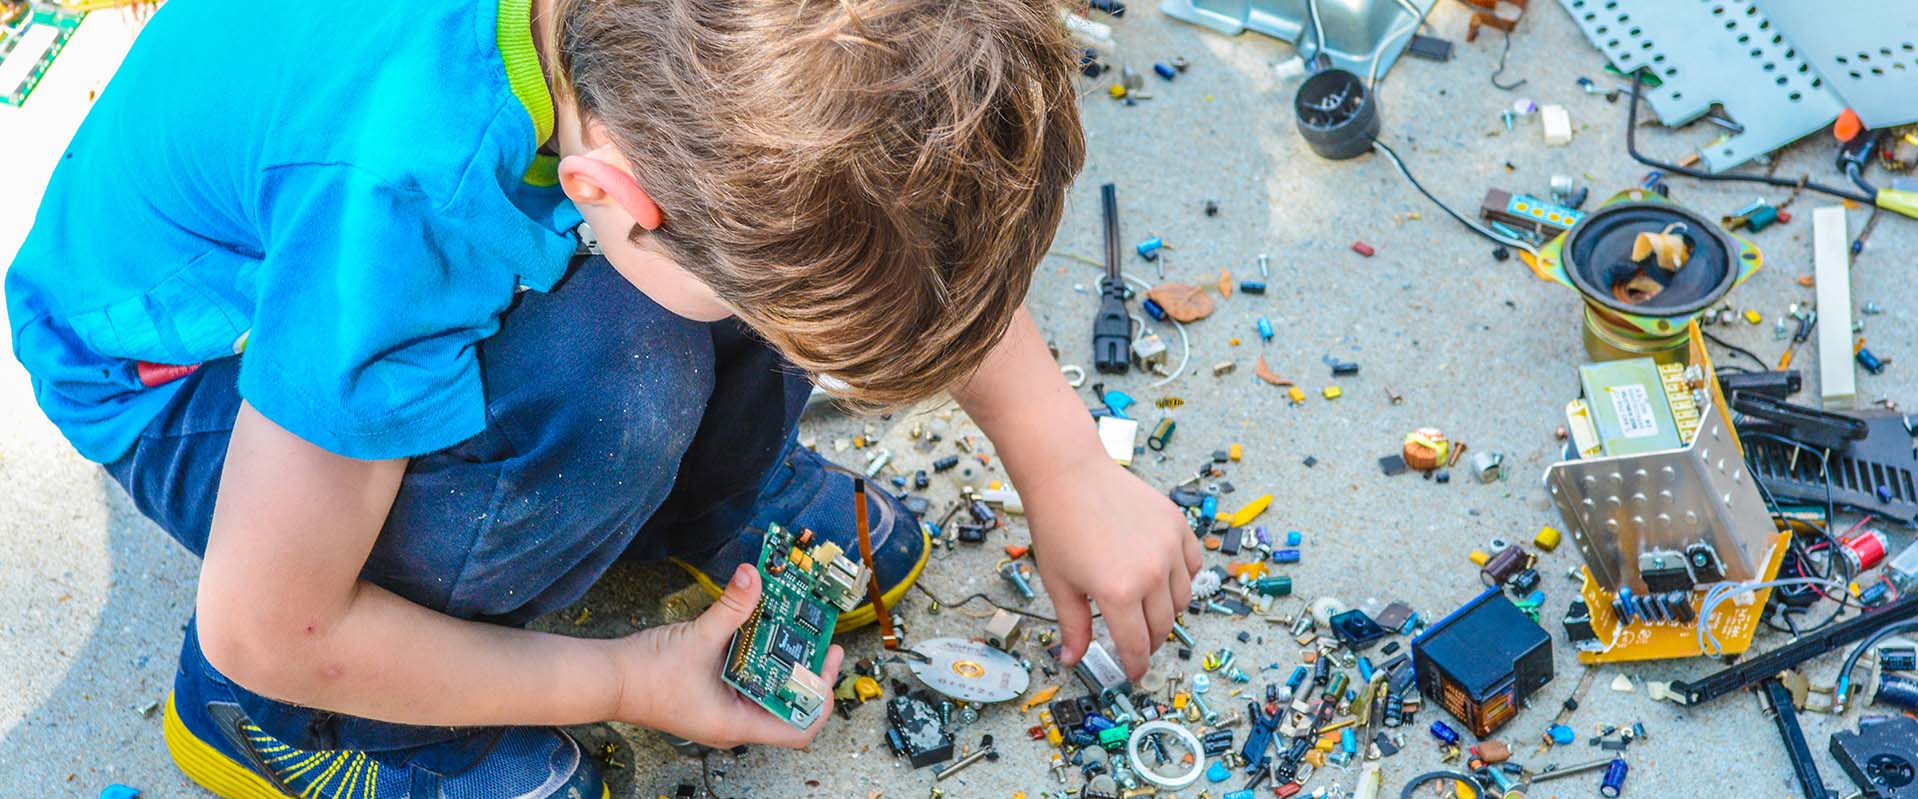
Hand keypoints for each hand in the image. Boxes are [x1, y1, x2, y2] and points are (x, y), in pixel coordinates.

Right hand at [612, 564, 842, 747]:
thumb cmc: (645, 676)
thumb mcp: (697, 637)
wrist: (608, 679)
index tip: (827, 665)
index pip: (799, 727)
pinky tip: (766, 634)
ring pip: (770, 693)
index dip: (820, 698)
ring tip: (800, 634)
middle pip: (789, 708)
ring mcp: (724, 710)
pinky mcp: (714, 694)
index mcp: (736, 724)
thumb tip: (753, 577)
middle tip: (822, 643)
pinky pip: (749, 681)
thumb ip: (731, 608)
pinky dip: (761, 660)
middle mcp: (734, 722)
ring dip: (786, 666)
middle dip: (808, 676)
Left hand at [1022, 455, 1201, 679]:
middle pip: (1162, 626)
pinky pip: (1192, 564)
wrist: (1069, 473)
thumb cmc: (1058, 524)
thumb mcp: (1059, 583)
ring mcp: (1169, 547)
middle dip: (1150, 641)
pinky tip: (1161, 576)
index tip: (1134, 673)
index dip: (1136, 665)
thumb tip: (1071, 659)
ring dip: (1166, 610)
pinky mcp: (1177, 525)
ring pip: (1182, 598)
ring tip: (1145, 607)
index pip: (1137, 645)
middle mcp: (1150, 572)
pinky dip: (1182, 577)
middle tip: (1136, 642)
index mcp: (1118, 592)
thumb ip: (1072, 626)